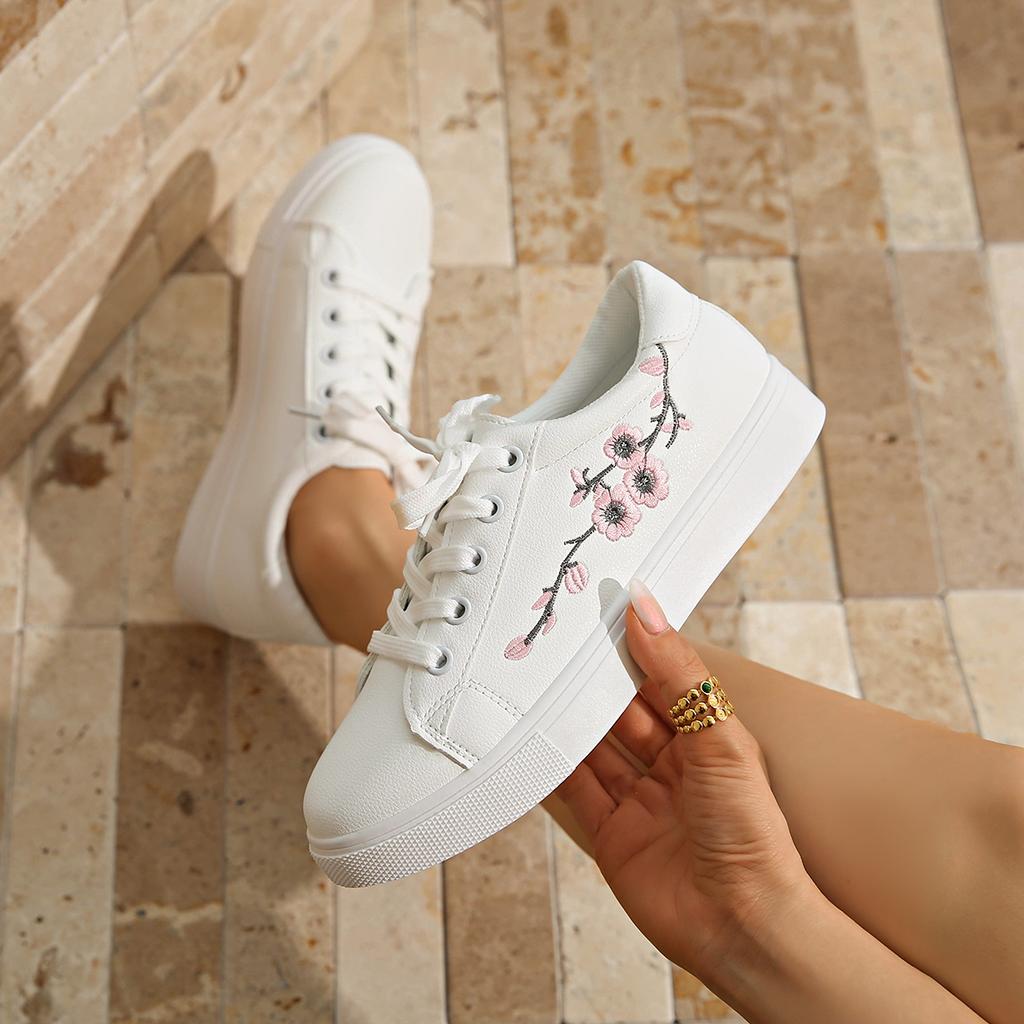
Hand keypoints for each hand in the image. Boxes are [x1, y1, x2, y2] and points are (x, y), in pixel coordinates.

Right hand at [557, 580, 813, 978]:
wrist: (742, 925)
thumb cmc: (750, 833)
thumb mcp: (718, 737)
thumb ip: (678, 673)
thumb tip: (647, 609)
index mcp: (707, 738)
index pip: (661, 680)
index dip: (633, 647)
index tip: (601, 612)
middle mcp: (674, 767)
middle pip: (623, 712)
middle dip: (593, 682)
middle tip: (557, 646)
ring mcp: (641, 802)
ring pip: (596, 748)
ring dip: (569, 720)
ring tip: (537, 684)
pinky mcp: (613, 835)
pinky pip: (576, 792)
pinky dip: (554, 767)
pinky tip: (533, 741)